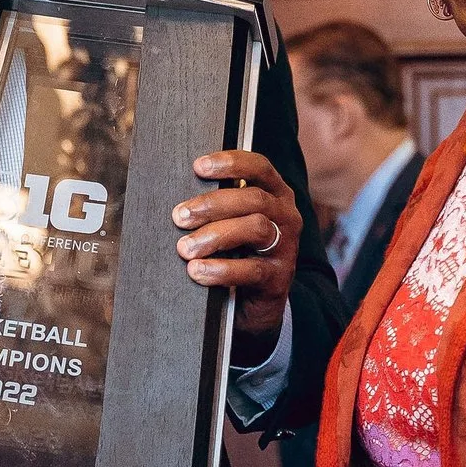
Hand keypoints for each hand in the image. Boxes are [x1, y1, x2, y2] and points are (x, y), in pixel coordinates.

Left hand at [175, 149, 301, 336]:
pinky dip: (221, 269)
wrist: (254, 303)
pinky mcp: (278, 278)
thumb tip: (179, 198)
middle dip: (212, 204)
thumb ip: (217, 206)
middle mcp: (285, 216)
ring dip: (215, 235)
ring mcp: (286, 247)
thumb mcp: (231, 222)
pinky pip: (252, 269)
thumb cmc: (236, 252)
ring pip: (256, 228)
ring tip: (185, 248)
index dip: (231, 163)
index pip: (259, 167)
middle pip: (254, 198)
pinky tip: (197, 271)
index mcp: (275, 195)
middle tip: (180, 216)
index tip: (198, 166)